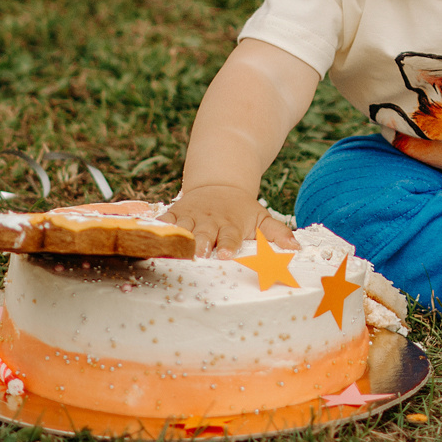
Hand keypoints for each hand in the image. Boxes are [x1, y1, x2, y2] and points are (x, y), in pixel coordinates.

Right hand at [166, 183, 296, 257]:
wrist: (219, 186)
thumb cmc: (242, 210)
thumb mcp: (262, 217)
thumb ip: (277, 233)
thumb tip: (296, 248)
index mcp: (231, 224)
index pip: (230, 237)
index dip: (228, 245)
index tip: (224, 254)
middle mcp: (210, 221)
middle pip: (205, 234)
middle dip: (202, 244)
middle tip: (198, 255)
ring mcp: (191, 217)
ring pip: (182, 229)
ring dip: (177, 239)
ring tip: (171, 251)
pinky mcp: (174, 214)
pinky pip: (163, 221)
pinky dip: (155, 228)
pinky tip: (145, 236)